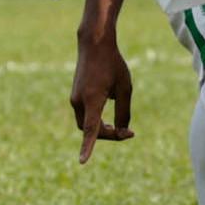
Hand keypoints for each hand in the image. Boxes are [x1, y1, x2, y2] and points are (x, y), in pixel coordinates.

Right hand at [70, 30, 134, 162]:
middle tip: (128, 133)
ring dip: (101, 128)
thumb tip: (121, 132)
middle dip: (108, 135)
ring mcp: (75, 98)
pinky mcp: (75, 95)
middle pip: (91, 130)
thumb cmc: (112, 64)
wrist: (94, 43)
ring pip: (86, 123)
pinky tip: (109, 111)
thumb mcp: (125, 88)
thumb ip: (124, 112)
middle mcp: (79, 101)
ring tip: (119, 126)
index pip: (90, 129)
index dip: (87, 147)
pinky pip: (84, 114)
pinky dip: (96, 118)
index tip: (82, 162)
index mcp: (92, 99)